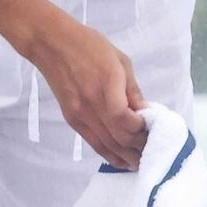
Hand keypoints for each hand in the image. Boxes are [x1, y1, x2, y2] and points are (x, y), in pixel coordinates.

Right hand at [24, 12, 149, 168]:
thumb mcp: (120, 60)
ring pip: (106, 146)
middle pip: (118, 138)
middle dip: (138, 147)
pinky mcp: (72, 120)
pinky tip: (122, 160)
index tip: (152, 127)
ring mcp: (80, 115)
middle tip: (154, 150)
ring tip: (142, 162)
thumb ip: (133, 90)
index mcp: (106, 86)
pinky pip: (93, 144)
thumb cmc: (89, 45)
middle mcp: (91, 105)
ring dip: (126, 157)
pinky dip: (109, 155)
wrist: (51, 44)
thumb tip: (145, 112)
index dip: (141, 129)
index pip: (125, 120)